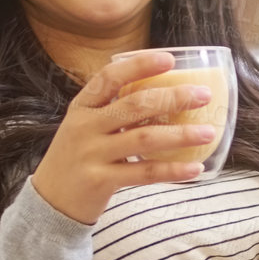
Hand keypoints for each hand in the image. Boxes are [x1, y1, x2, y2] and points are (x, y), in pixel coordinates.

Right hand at [29, 49, 217, 225]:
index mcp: (82, 107)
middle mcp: (85, 126)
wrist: (49, 200)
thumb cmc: (78, 157)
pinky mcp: (100, 181)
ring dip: (181, 135)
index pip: (109, 77)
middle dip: (173, 97)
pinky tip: (195, 168)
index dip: (139, 65)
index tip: (169, 59)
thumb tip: (166, 95)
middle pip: (134, 105)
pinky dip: (173, 170)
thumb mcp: (86, 127)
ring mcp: (91, 154)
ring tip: (208, 132)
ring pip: (144, 138)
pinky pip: (144, 173)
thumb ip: (115, 111)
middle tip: (204, 95)